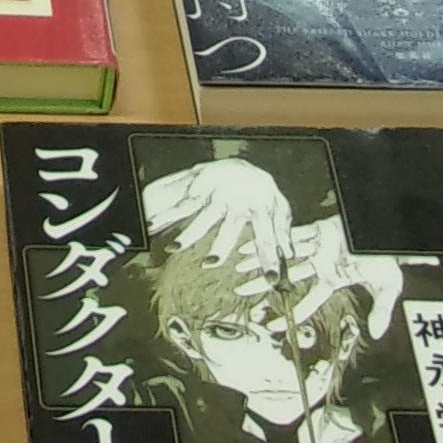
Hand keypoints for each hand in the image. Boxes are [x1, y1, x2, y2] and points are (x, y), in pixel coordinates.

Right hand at [141, 156, 291, 274]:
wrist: (242, 163)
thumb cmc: (262, 191)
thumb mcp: (279, 207)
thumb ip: (283, 231)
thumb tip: (289, 255)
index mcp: (261, 208)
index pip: (266, 237)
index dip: (269, 259)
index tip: (271, 279)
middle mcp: (238, 202)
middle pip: (229, 226)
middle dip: (221, 244)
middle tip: (211, 263)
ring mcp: (218, 193)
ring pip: (201, 214)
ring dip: (188, 231)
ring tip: (175, 248)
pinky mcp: (202, 186)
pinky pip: (183, 202)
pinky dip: (167, 214)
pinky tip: (153, 225)